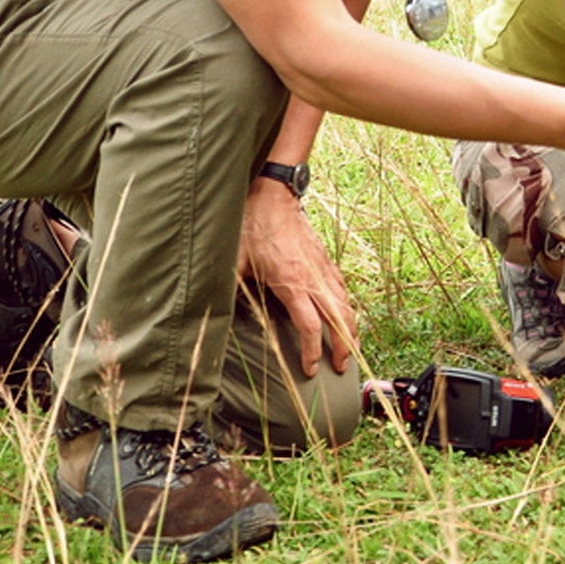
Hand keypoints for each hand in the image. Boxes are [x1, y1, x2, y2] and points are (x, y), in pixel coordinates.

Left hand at [236, 180, 356, 376]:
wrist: (273, 194)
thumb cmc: (252, 226)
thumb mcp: (235, 261)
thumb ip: (229, 288)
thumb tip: (214, 313)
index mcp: (291, 282)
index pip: (310, 326)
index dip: (311, 352)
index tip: (309, 369)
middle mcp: (312, 277)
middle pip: (339, 319)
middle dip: (343, 346)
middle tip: (341, 367)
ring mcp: (322, 267)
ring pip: (346, 304)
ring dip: (350, 329)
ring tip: (350, 349)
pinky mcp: (325, 259)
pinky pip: (343, 288)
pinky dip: (347, 306)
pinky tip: (345, 316)